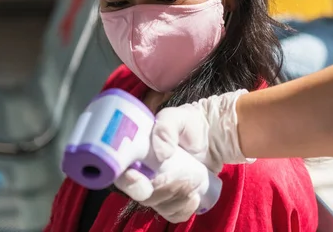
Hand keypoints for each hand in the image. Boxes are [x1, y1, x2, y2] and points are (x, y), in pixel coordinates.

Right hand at [114, 90, 251, 222]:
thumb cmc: (188, 124)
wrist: (211, 136)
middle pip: (140, 195)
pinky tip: (195, 195)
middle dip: (162, 190)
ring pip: (158, 206)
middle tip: (183, 178)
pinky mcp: (173, 199)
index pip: (121, 174)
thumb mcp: (176, 118)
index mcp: (134, 154)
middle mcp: (142, 174)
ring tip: (194, 180)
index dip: (128, 182)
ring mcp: (157, 188)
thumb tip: (161, 153)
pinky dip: (184, 208)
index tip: (143, 182)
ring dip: (177, 198)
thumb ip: (165, 128)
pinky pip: (172, 214)